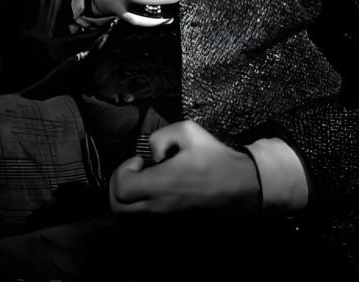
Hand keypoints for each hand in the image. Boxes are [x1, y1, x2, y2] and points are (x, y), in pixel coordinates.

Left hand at [109, 120, 259, 215]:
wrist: (241, 187)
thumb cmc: (215, 159)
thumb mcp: (190, 131)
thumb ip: (161, 136)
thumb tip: (152, 154)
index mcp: (161, 184)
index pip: (121, 187)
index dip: (122, 170)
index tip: (140, 160)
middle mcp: (158, 207)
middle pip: (117, 207)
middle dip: (119, 186)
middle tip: (137, 172)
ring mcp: (164, 220)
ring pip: (128, 219)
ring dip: (128, 199)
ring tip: (145, 183)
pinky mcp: (172, 226)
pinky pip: (145, 222)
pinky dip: (141, 208)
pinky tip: (157, 192)